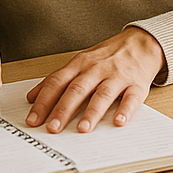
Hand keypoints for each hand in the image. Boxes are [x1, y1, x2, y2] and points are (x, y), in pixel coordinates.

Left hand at [24, 28, 165, 133]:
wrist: (140, 43)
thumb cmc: (106, 56)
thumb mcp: (79, 62)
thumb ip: (57, 79)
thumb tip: (32, 96)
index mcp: (79, 64)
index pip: (57, 82)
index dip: (43, 101)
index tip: (33, 119)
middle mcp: (96, 69)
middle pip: (76, 89)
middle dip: (63, 109)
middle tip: (52, 128)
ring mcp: (116, 76)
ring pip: (102, 94)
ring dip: (91, 112)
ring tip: (82, 129)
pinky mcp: (136, 85)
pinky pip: (131, 98)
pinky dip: (125, 110)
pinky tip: (118, 122)